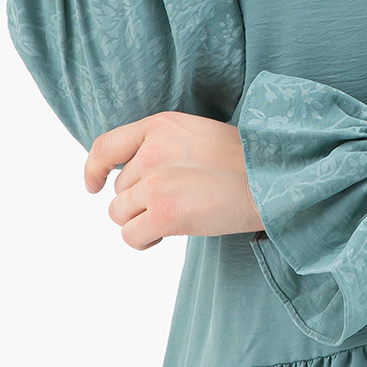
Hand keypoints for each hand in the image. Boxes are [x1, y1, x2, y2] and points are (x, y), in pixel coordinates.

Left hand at [83, 111, 263, 249]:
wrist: (274, 180)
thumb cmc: (245, 161)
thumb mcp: (196, 134)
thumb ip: (161, 146)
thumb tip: (132, 177)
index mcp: (159, 126)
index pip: (106, 147)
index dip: (93, 170)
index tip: (93, 185)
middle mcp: (152, 151)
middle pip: (119, 189)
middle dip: (139, 201)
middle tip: (177, 202)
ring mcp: (155, 183)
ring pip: (120, 213)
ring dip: (142, 221)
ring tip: (176, 217)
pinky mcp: (163, 214)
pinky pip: (130, 236)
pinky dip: (144, 240)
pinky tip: (167, 235)